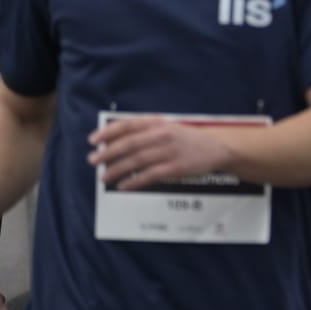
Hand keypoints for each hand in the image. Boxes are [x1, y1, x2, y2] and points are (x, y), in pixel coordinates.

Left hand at [88, 117, 231, 191]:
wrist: (216, 147)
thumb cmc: (188, 138)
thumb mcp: (168, 126)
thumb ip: (146, 130)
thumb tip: (117, 138)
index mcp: (159, 123)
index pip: (128, 125)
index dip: (108, 132)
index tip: (93, 141)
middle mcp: (162, 136)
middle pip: (129, 144)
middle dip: (108, 153)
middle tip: (93, 161)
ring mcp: (169, 152)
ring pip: (136, 161)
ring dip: (117, 170)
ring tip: (104, 177)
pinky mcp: (175, 168)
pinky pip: (149, 176)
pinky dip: (134, 181)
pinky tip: (123, 186)